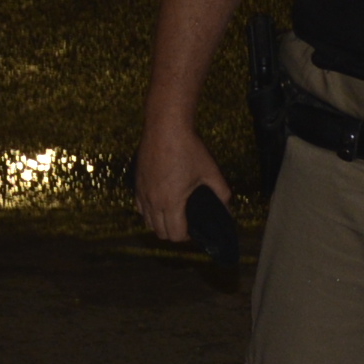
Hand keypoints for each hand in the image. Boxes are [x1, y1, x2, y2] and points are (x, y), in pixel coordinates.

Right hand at [137, 113, 226, 243]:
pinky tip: (159, 203)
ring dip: (159, 223)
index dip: (186, 236)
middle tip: (185, 224)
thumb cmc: (189, 148)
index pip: (175, 234)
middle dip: (173, 233)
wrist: (165, 127)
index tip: (193, 229)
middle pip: (159, 232)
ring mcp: (142, 192)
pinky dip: (149, 211)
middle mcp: (153, 201)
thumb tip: (227, 207)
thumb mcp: (211, 171)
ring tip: (172, 215)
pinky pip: (139, 207)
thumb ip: (222, 192)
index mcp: (172, 202)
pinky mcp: (136, 182)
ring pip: (147, 221)